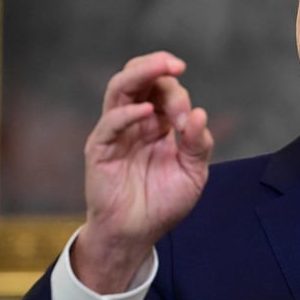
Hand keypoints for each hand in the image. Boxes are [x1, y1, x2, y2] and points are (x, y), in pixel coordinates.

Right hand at [73, 51, 213, 292]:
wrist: (137, 234)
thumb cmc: (162, 203)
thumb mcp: (192, 174)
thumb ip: (197, 145)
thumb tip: (200, 114)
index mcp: (157, 122)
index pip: (164, 90)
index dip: (179, 97)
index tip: (187, 121)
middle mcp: (135, 121)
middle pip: (139, 78)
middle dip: (158, 66)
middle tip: (177, 64)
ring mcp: (116, 132)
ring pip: (120, 88)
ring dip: (140, 74)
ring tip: (160, 66)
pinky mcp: (100, 149)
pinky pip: (110, 124)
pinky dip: (127, 114)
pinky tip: (146, 112)